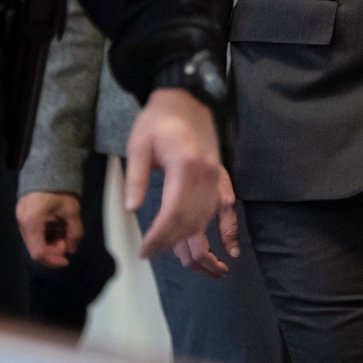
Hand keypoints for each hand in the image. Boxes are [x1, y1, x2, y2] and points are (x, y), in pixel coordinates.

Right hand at [16, 191, 81, 267]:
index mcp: (32, 222)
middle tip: (67, 241)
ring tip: (63, 233)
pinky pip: (32, 232)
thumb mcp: (72, 211)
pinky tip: (56, 228)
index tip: (67, 260)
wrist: (48, 167)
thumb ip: (74, 233)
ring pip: (33, 241)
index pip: (39, 252)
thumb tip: (72, 249)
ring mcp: (20, 218)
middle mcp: (22, 222)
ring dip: (49, 243)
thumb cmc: (61, 189)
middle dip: (53, 250)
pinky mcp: (22, 214)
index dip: (53, 260)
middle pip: (35, 248)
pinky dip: (44, 235)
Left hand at [123, 88, 237, 276]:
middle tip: (154, 255)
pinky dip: (229, 229)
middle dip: (174, 245)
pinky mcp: (220, 175)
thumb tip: (131, 208)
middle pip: (192, 221)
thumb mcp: (138, 144)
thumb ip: (136, 177)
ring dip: (199, 243)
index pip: (173, 213)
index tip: (146, 251)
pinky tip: (231, 249)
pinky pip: (228, 207)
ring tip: (191, 266)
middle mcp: (205, 175)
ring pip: (208, 219)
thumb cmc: (158, 119)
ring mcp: (216, 176)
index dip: (160, 237)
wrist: (186, 97)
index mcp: (184, 166)